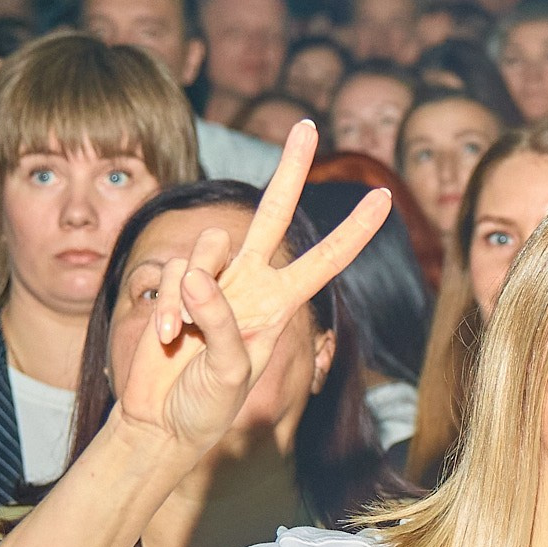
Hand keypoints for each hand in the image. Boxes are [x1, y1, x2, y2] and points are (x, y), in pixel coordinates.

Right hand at [112, 120, 388, 455]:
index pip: (325, 260)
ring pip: (208, 244)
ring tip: (186, 337)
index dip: (353, 230)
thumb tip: (199, 275)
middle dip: (290, 168)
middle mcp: (252, 283)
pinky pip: (175, 271)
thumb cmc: (208, 407)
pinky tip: (168, 339)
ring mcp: (213, 280)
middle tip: (307, 125)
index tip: (384, 198)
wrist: (163, 422)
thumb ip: (220, 322)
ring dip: (193, 290)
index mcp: (281, 306)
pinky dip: (170, 307)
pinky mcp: (178, 284)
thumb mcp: (230, 373)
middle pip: (273, 213)